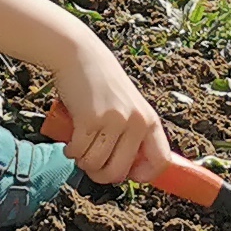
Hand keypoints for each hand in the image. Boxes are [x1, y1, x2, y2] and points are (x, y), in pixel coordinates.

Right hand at [49, 39, 171, 188]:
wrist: (79, 54)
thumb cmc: (101, 82)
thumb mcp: (128, 105)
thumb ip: (132, 132)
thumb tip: (127, 171)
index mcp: (150, 120)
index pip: (160, 161)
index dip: (143, 175)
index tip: (127, 175)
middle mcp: (136, 122)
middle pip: (119, 172)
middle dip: (101, 176)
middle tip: (91, 165)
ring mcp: (114, 121)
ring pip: (95, 164)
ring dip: (82, 162)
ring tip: (79, 147)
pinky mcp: (91, 120)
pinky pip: (79, 152)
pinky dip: (71, 152)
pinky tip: (70, 143)